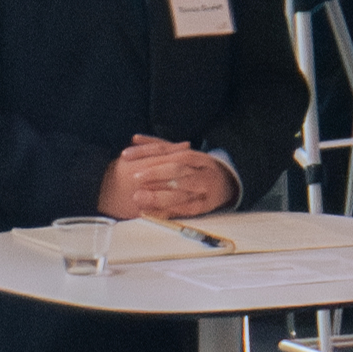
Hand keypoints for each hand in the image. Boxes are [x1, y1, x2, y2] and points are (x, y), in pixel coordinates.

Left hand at [98, 139, 229, 220]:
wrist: (227, 185)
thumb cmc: (197, 169)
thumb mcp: (182, 155)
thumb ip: (159, 147)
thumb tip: (134, 138)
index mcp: (194, 155)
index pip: (167, 150)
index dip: (145, 151)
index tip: (125, 156)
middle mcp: (201, 170)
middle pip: (177, 168)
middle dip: (154, 172)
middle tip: (134, 177)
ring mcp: (204, 189)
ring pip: (182, 191)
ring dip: (159, 195)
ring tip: (139, 197)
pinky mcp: (203, 206)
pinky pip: (184, 210)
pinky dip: (165, 212)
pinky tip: (149, 213)